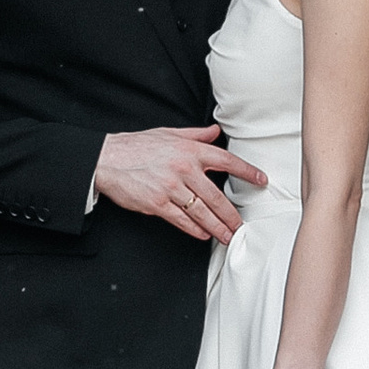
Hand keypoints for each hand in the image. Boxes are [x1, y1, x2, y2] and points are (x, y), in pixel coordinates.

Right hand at [95, 124, 266, 244]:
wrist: (107, 159)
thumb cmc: (136, 146)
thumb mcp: (168, 134)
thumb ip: (195, 135)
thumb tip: (215, 132)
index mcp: (189, 150)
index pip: (226, 161)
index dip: (247, 171)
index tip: (261, 180)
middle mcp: (184, 169)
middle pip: (217, 196)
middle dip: (232, 215)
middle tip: (242, 226)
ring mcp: (171, 188)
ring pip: (203, 212)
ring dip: (218, 227)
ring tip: (229, 236)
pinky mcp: (158, 204)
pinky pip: (182, 220)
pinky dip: (195, 229)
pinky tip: (204, 234)